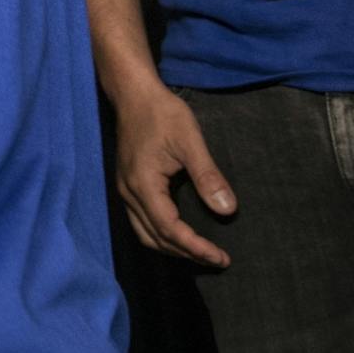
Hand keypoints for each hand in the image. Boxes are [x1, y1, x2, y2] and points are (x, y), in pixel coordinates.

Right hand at [112, 83, 235, 266]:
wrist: (133, 93)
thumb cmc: (163, 114)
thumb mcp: (190, 141)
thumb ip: (208, 176)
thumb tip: (228, 210)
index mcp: (144, 184)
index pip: (170, 229)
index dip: (196, 247)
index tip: (221, 257)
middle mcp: (129, 192)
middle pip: (155, 237)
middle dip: (186, 252)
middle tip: (217, 259)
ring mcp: (125, 189)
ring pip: (144, 232)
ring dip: (172, 247)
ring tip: (200, 252)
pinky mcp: (127, 184)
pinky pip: (141, 221)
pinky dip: (161, 234)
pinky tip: (179, 232)